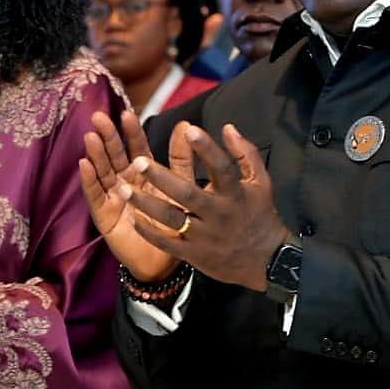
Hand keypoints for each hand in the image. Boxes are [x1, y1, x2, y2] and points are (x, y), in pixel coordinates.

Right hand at [79, 110, 183, 282]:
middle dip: (108, 136)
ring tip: (91, 137)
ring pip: (103, 171)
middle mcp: (126, 180)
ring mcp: (113, 196)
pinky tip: (85, 165)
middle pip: (115, 155)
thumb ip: (182, 158)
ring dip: (96, 154)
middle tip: (100, 117)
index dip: (131, 131)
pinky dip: (89, 180)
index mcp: (144, 173)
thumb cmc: (173, 223)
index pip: (136, 147)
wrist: (166, 261)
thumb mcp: (180, 187)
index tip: (127, 114)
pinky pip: (95, 195)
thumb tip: (186, 124)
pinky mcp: (104, 214)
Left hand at [120, 122, 289, 291]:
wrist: (267, 261)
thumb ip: (245, 153)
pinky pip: (168, 243)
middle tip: (137, 161)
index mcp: (235, 193)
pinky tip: (134, 218)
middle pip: (187, 194)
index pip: (222, 168)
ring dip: (146, 204)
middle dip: (161, 178)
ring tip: (122, 189)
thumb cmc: (260, 214)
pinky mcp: (195, 254)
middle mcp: (219, 214)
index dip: (207, 149)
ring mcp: (205, 236)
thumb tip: (228, 127)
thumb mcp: (261, 182)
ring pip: (171, 219)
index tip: (189, 129)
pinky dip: (150, 232)